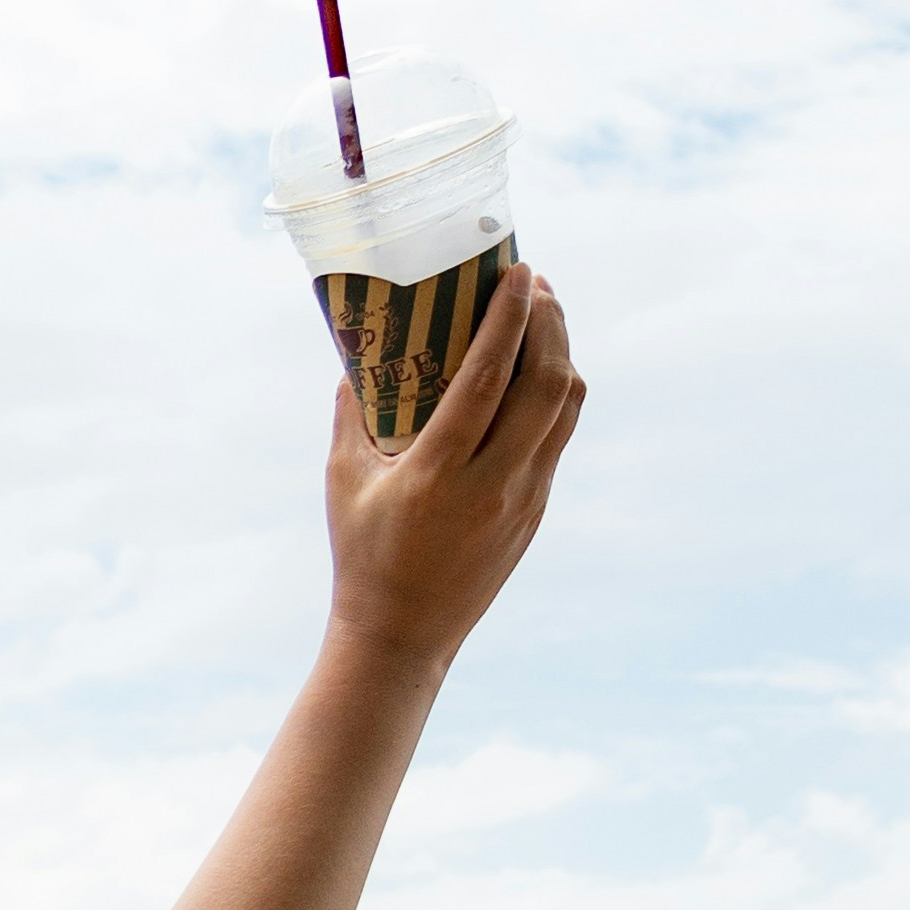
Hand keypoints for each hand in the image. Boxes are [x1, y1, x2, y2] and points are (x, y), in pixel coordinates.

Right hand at [320, 264, 583, 670]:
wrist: (403, 636)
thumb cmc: (363, 557)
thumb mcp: (344, 485)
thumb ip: (350, 420)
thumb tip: (354, 365)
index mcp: (438, 474)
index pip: (487, 380)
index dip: (508, 321)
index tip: (518, 273)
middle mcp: (493, 484)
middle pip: (547, 385)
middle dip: (550, 323)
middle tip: (535, 285)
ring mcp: (524, 499)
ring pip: (565, 408)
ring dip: (562, 353)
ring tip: (543, 318)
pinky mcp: (536, 511)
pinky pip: (557, 438)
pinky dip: (554, 393)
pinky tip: (536, 373)